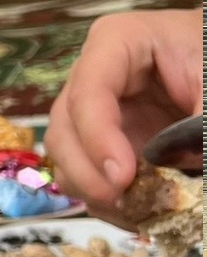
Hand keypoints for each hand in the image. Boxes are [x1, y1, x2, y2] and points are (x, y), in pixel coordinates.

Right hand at [44, 10, 201, 209]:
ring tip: (137, 211)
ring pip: (67, 158)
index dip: (98, 136)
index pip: (89, 89)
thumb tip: (187, 157)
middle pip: (64, 128)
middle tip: (122, 200)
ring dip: (94, 191)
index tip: (123, 175)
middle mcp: (93, 77)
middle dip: (87, 171)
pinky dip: (107, 202)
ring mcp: (95, 113)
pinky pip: (87, 177)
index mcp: (117, 43)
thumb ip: (202, 120)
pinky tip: (139, 214)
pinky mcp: (103, 144)